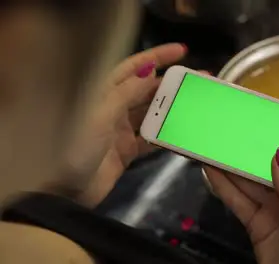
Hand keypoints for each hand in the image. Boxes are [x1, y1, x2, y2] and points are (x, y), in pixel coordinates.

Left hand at [50, 43, 192, 206]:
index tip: (182, 51)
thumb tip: (149, 71)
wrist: (66, 192)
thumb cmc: (76, 148)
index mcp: (103, 93)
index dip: (157, 56)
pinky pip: (151, 138)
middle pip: (146, 90)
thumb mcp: (99, 116)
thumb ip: (124, 94)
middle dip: (170, 83)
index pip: (133, 68)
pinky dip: (165, 134)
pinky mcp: (126, 151)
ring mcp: (120, 130)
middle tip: (197, 80)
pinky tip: (183, 130)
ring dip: (171, 108)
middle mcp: (113, 107)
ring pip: (151, 113)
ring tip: (195, 103)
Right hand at [204, 92, 278, 263]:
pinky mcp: (257, 220)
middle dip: (265, 138)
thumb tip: (278, 155)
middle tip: (249, 118)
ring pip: (253, 177)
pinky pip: (238, 198)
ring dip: (237, 161)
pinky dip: (224, 185)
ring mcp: (276, 205)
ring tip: (220, 140)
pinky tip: (211, 169)